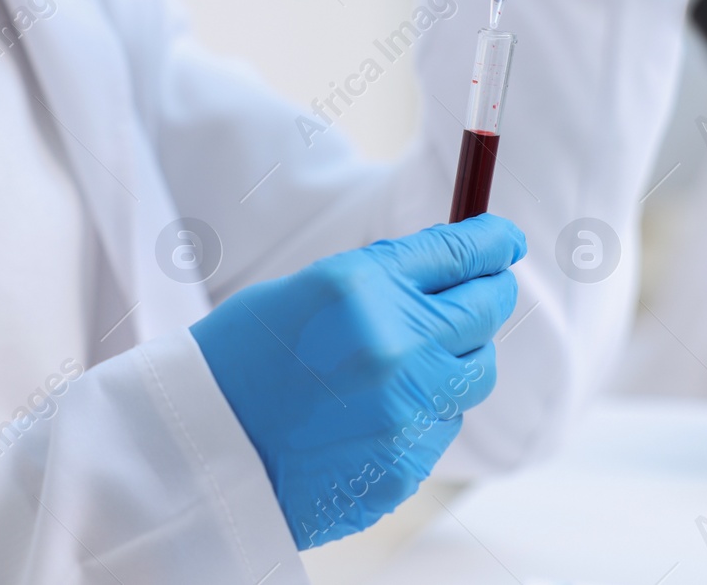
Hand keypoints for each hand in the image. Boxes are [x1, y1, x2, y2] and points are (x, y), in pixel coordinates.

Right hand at [189, 215, 524, 549]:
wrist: (202, 451)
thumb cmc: (246, 359)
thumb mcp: (312, 289)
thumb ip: (390, 274)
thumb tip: (462, 259)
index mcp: (364, 290)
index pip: (461, 251)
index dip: (493, 241)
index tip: (504, 240)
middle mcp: (397, 348)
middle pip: (487, 309)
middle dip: (487, 293)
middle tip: (480, 289)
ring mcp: (407, 413)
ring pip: (475, 372)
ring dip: (457, 356)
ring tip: (408, 359)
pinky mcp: (408, 464)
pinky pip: (445, 424)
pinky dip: (428, 410)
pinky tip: (378, 409)